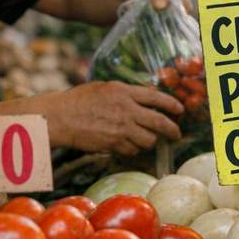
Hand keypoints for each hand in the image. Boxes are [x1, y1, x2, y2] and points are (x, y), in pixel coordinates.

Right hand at [43, 82, 182, 155]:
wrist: (58, 117)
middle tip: (176, 134)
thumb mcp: (105, 88)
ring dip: (150, 141)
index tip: (180, 110)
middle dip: (172, 130)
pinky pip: (133, 150)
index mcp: (125, 92)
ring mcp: (121, 128)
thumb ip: (127, 93)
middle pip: (160, 122)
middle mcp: (127, 110)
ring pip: (149, 140)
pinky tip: (128, 145)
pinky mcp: (113, 144)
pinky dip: (134, 149)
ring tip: (146, 139)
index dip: (173, 105)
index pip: (158, 99)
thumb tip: (147, 97)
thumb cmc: (79, 100)